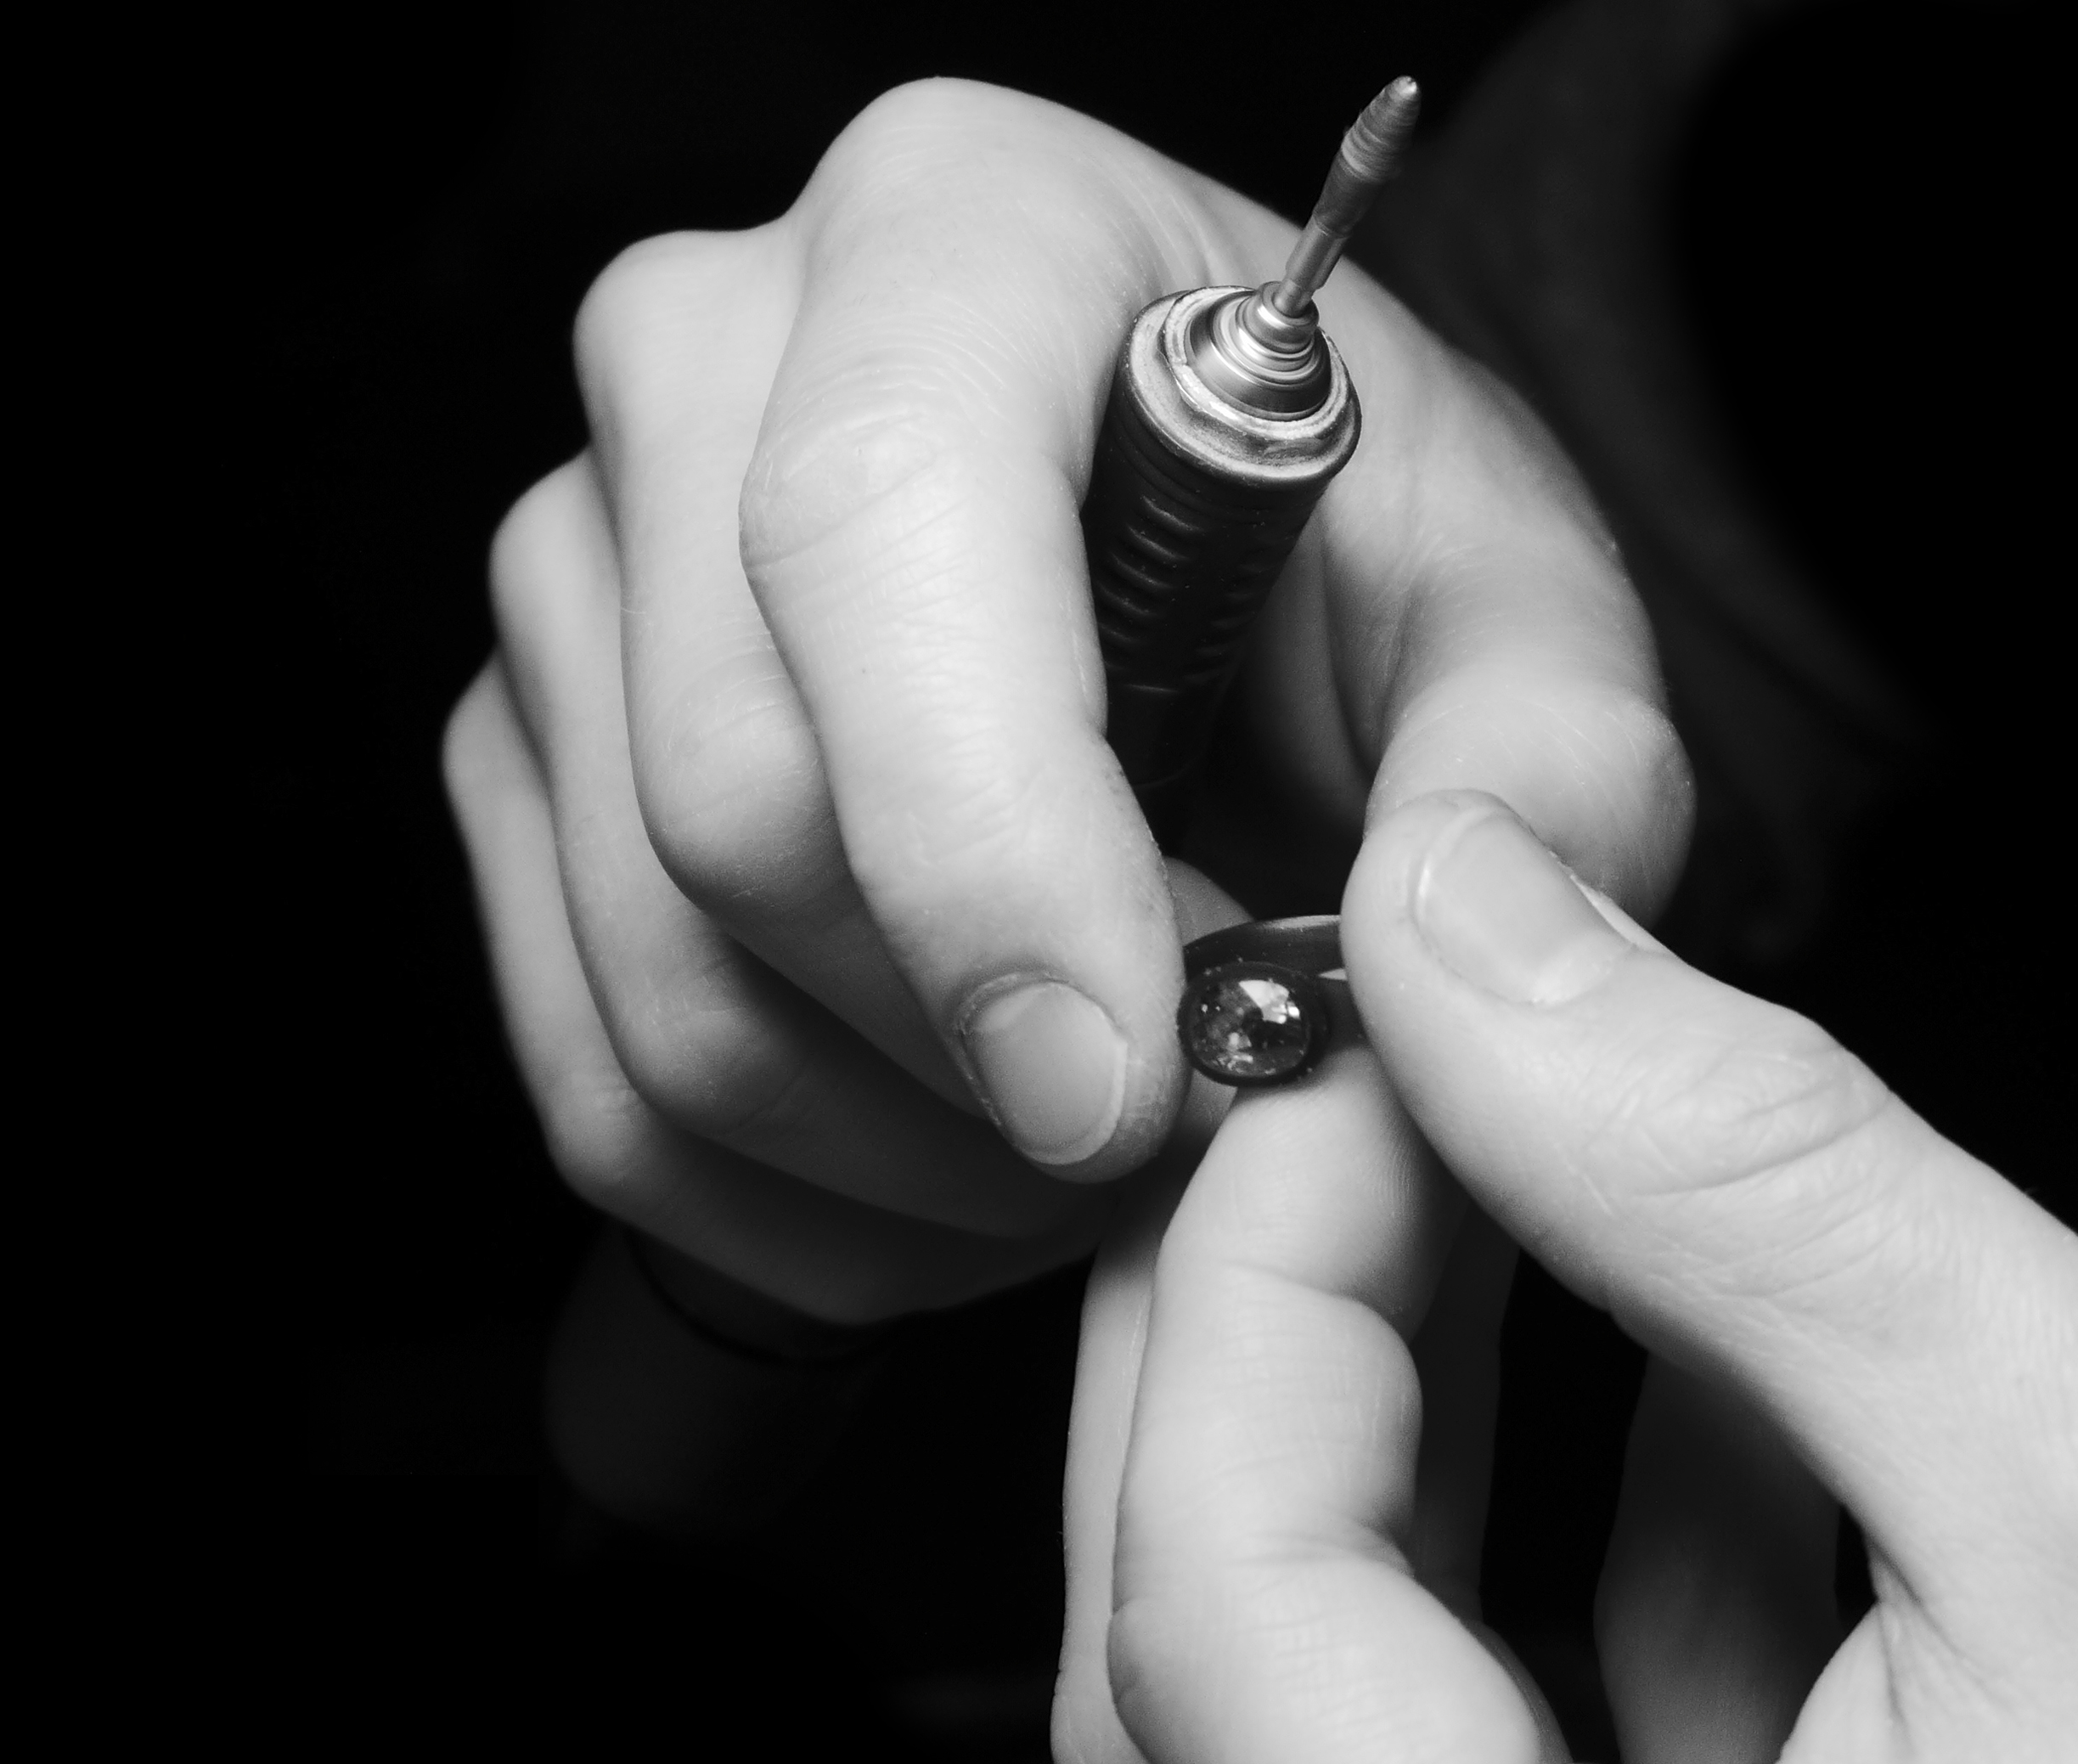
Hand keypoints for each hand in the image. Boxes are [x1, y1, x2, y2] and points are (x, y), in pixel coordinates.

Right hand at [443, 82, 1682, 1321]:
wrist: (1228, 589)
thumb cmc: (1359, 571)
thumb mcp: (1530, 626)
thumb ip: (1546, 769)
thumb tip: (1434, 937)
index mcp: (957, 235)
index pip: (875, 529)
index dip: (988, 848)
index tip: (1130, 1085)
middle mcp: (702, 368)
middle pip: (739, 806)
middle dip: (990, 1057)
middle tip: (1196, 1110)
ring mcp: (580, 578)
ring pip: (666, 992)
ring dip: (929, 1163)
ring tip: (1118, 1135)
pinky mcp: (531, 773)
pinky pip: (609, 1100)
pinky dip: (823, 1214)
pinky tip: (984, 1168)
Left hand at [1058, 791, 2077, 1763]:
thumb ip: (1748, 1186)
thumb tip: (1477, 936)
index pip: (1231, 1652)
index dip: (1245, 1293)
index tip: (1333, 1048)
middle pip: (1226, 1717)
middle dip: (1276, 1362)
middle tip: (1354, 1090)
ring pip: (1367, 1742)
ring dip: (1423, 1440)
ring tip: (1512, 1177)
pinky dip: (1589, 1559)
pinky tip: (1696, 1374)